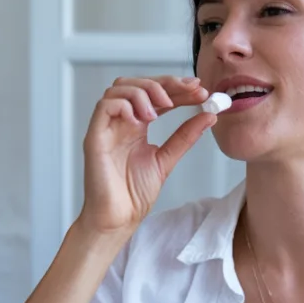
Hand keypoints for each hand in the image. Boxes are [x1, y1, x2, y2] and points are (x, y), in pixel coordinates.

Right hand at [79, 75, 215, 234]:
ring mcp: (106, 128)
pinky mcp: (95, 138)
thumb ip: (185, 137)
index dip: (177, 88)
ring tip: (164, 107)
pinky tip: (141, 119)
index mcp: (135, 125)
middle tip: (190, 90)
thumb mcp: (166, 159)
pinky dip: (125, 105)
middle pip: (137, 84)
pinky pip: (104, 107)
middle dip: (165, 82)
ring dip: (145, 91)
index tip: (200, 89)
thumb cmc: (134, 194)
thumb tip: (208, 115)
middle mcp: (120, 122)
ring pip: (118, 89)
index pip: (155, 95)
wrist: (119, 219)